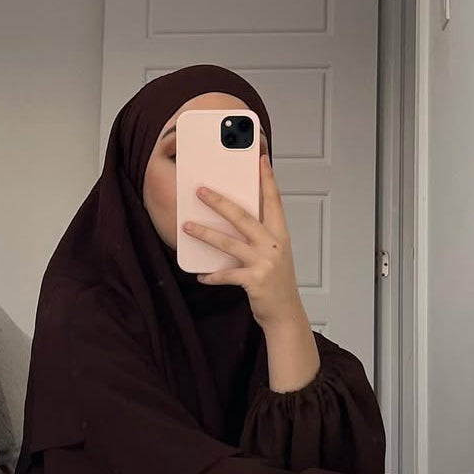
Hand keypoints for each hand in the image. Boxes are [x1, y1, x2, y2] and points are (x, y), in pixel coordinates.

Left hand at [182, 155, 304, 329]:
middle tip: (200, 190)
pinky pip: (226, 275)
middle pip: (243, 216)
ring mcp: (265, 262)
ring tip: (187, 226)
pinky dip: (212, 275)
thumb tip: (235, 218)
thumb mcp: (274, 254)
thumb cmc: (276, 283)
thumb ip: (260, 236)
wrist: (286, 313)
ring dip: (205, 233)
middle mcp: (274, 244)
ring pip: (229, 243)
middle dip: (220, 202)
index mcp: (280, 234)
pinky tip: (200, 275)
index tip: (261, 159)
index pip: (274, 201)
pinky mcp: (254, 280)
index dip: (267, 179)